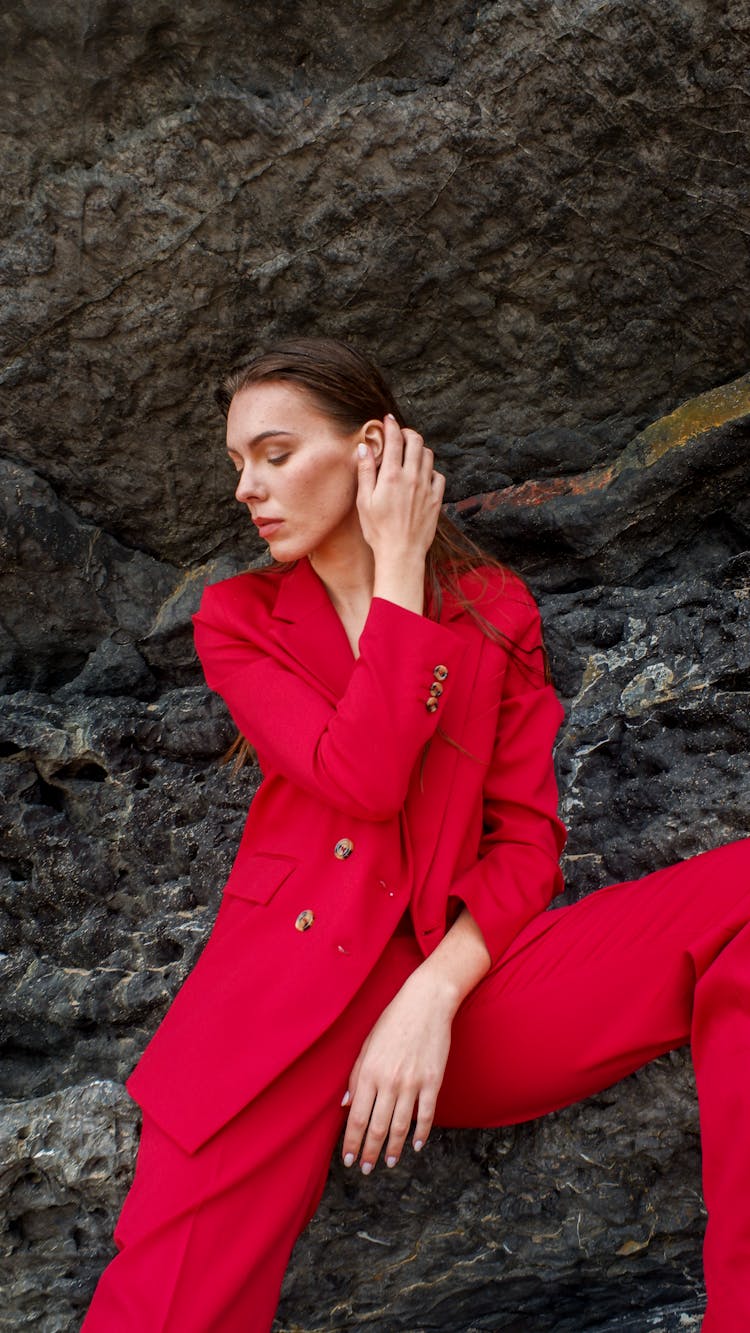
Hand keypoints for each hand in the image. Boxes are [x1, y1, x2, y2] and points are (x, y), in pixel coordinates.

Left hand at [340, 967, 454, 1173]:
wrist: (426, 1003)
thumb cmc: (393, 1021)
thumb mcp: (367, 1044)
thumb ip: (356, 1075)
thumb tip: (348, 1105)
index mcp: (369, 1071)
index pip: (357, 1117)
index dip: (352, 1141)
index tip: (348, 1158)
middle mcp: (389, 1081)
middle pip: (377, 1127)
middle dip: (370, 1151)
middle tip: (365, 1168)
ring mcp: (412, 1082)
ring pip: (400, 1126)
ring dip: (393, 1148)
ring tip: (389, 1163)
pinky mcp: (432, 1081)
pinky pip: (426, 1115)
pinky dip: (420, 1133)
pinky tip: (415, 1146)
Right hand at [356, 414, 444, 563]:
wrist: (401, 553)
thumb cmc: (378, 530)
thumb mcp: (364, 501)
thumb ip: (365, 471)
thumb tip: (363, 447)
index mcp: (391, 476)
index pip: (394, 440)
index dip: (391, 425)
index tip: (387, 419)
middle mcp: (412, 477)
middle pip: (416, 442)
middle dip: (408, 433)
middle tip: (400, 435)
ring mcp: (426, 488)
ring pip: (428, 456)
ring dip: (419, 449)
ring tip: (410, 453)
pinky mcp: (436, 499)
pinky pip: (438, 475)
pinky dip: (431, 470)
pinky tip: (422, 475)